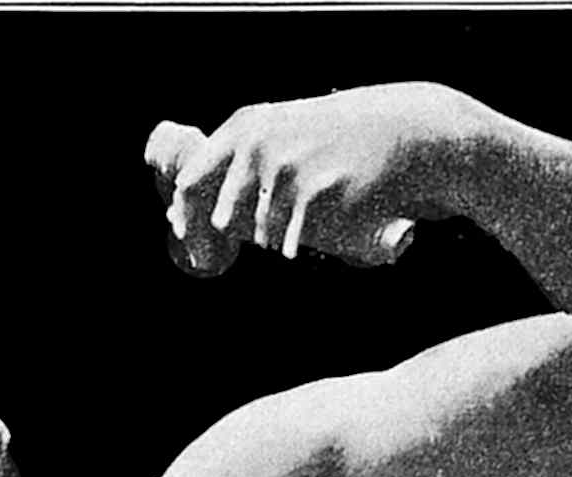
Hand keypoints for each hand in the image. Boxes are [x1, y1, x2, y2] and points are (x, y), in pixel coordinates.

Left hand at [147, 85, 459, 269]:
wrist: (389, 130)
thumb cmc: (326, 139)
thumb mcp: (275, 132)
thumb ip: (234, 159)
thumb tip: (182, 206)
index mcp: (243, 128)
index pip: (191, 178)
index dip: (182, 215)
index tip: (183, 239)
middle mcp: (259, 144)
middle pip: (220, 214)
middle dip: (218, 240)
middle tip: (221, 255)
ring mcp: (286, 167)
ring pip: (260, 232)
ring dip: (271, 238)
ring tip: (291, 221)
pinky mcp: (313, 192)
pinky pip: (288, 240)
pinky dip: (293, 244)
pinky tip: (303, 235)